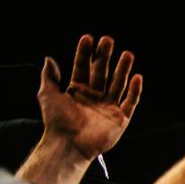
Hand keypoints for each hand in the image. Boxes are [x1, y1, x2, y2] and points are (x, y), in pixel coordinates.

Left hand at [37, 35, 141, 160]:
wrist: (69, 144)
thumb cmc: (56, 122)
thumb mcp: (47, 95)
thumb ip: (50, 77)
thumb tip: (49, 59)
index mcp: (77, 91)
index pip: (83, 67)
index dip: (85, 53)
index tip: (88, 38)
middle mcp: (94, 97)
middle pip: (102, 72)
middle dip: (105, 56)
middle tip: (108, 40)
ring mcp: (108, 107)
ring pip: (118, 84)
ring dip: (123, 69)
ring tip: (127, 54)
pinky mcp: (120, 119)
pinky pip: (130, 102)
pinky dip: (135, 90)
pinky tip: (137, 77)